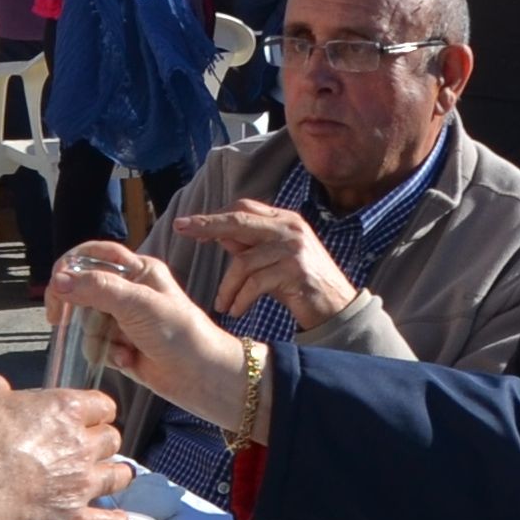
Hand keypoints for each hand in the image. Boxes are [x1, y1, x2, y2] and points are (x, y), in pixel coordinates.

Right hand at [0, 372, 134, 519]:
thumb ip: (2, 387)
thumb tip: (5, 393)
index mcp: (66, 411)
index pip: (103, 405)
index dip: (96, 411)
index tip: (88, 418)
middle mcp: (83, 447)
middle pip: (113, 440)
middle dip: (103, 443)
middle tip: (89, 449)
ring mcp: (82, 486)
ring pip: (119, 477)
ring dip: (115, 475)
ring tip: (109, 478)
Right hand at [43, 239, 255, 423]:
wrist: (202, 377)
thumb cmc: (179, 333)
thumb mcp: (138, 304)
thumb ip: (97, 289)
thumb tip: (58, 280)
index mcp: (138, 270)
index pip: (93, 255)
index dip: (69, 267)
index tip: (55, 286)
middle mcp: (130, 291)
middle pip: (84, 291)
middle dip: (80, 310)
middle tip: (60, 320)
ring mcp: (125, 320)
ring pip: (88, 323)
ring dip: (99, 338)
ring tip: (123, 349)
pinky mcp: (123, 346)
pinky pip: (97, 346)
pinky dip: (109, 354)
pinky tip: (129, 361)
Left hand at [186, 200, 358, 332]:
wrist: (338, 307)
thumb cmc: (302, 285)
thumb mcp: (275, 260)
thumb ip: (250, 246)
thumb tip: (219, 234)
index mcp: (284, 220)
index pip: (243, 208)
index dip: (214, 216)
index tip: (187, 224)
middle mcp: (290, 227)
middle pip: (239, 220)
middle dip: (207, 226)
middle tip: (182, 231)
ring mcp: (294, 247)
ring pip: (244, 261)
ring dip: (227, 287)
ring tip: (222, 304)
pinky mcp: (296, 270)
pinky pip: (256, 283)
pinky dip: (241, 299)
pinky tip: (236, 310)